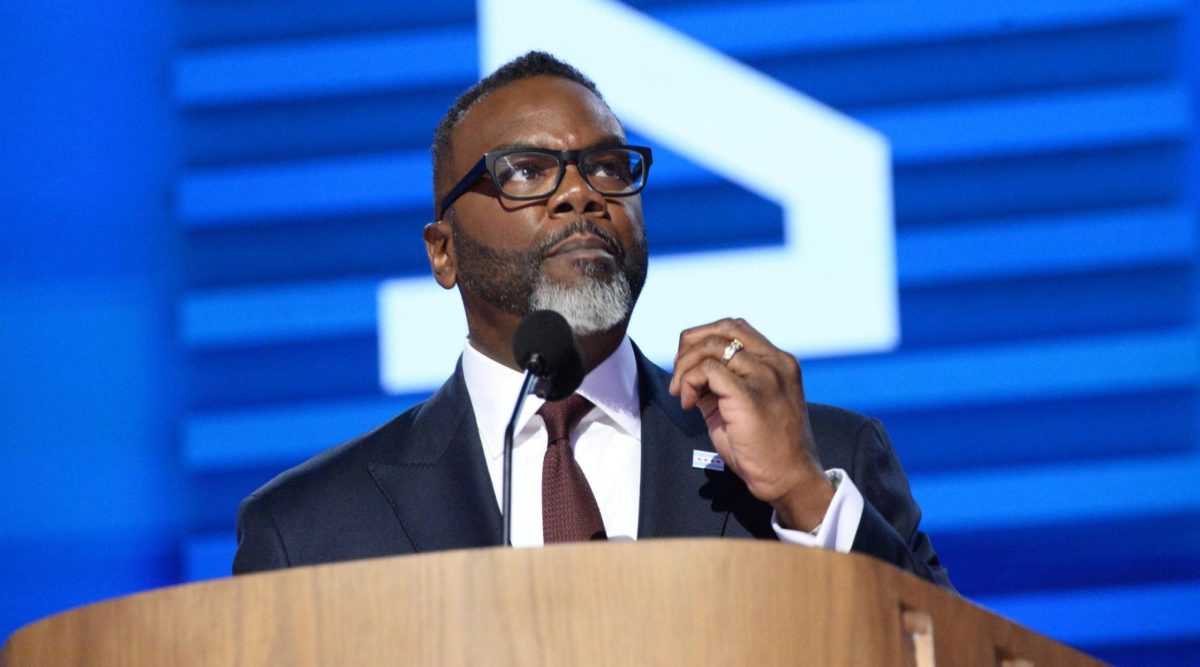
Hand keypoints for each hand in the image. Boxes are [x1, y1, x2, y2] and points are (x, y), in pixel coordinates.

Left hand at [668, 318, 833, 530]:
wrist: (789, 478)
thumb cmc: (766, 448)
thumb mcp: (745, 404)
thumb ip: (723, 381)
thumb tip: (688, 369)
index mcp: (778, 362)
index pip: (736, 328)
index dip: (704, 339)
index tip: (690, 367)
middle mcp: (775, 363)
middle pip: (724, 328)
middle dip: (691, 344)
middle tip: (679, 375)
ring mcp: (765, 377)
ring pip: (712, 347)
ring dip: (685, 366)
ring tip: (682, 394)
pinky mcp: (750, 396)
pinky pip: (708, 370)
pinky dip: (690, 382)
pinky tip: (689, 404)